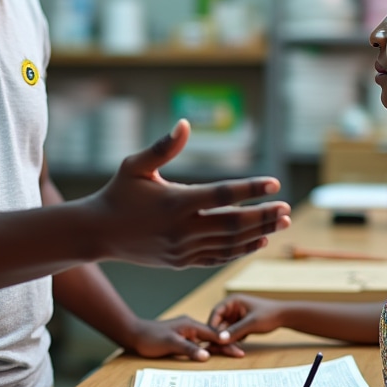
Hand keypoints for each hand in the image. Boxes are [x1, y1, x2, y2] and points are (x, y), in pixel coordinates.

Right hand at [90, 120, 290, 268]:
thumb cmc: (118, 193)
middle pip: (233, 223)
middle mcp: (181, 229)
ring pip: (230, 243)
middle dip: (264, 216)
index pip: (222, 195)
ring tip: (283, 222)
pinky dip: (241, 251)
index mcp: (174, 202)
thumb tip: (185, 124)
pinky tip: (260, 241)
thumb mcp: (135, 166)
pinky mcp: (182, 262)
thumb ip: (162, 147)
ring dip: (260, 233)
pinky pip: (218, 258)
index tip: (274, 183)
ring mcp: (182, 249)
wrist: (97, 233)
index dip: (251, 189)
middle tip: (288, 208)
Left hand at [123, 315, 244, 360]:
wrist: (134, 334)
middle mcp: (190, 326)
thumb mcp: (170, 344)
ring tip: (232, 353)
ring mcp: (186, 332)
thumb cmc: (150, 338)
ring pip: (206, 340)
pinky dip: (207, 348)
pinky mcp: (181, 337)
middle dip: (226, 345)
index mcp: (190, 325)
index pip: (213, 335)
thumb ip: (189, 349)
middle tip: (240, 354)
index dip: (226, 343)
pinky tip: (210, 353)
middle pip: (212, 337)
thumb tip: (207, 356)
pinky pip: (198, 343)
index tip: (239, 350)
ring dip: (218, 346)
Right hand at [207, 294, 288, 343]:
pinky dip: (233, 341)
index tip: (212, 338)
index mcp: (232, 301)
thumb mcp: (251, 323)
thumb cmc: (269, 315)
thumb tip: (220, 339)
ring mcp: (236, 317)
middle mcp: (232, 308)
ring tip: (231, 349)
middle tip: (220, 348)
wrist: (284, 317)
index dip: (212, 326)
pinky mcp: (240, 325)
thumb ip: (235, 331)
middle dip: (220, 335)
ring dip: (227, 340)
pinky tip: (237, 349)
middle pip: (219, 323)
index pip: (215, 313)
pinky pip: (232, 334)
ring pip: (225, 330)